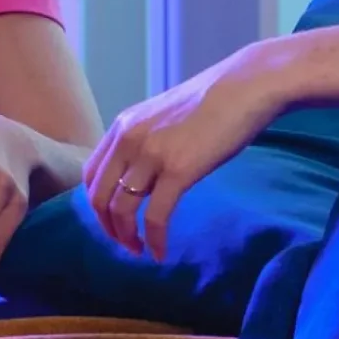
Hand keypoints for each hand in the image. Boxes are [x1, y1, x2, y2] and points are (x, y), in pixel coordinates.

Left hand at [85, 47, 288, 256]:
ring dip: (127, 237)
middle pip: (98, 196)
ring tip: (140, 251)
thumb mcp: (165, 118)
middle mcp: (128, 139)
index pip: (91, 174)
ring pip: (121, 209)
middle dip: (108, 227)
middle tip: (125, 243)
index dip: (97, 205)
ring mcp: (151, 154)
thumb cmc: (215, 101)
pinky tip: (161, 252)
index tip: (113, 221)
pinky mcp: (178, 170)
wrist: (247, 86)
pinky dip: (155, 240)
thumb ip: (146, 143)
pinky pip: (156, 216)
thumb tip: (143, 177)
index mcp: (123, 125)